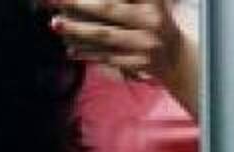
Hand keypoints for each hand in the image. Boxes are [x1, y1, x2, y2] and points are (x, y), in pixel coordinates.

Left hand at [48, 0, 183, 84]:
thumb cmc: (157, 22)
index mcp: (152, 2)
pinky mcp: (137, 63)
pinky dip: (87, 53)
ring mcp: (143, 44)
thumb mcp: (153, 2)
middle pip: (108, 10)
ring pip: (104, 36)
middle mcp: (149, 20)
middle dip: (78, 3)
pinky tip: (70, 48)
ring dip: (77, 30)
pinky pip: (106, 57)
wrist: (178, 58)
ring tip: (55, 24)